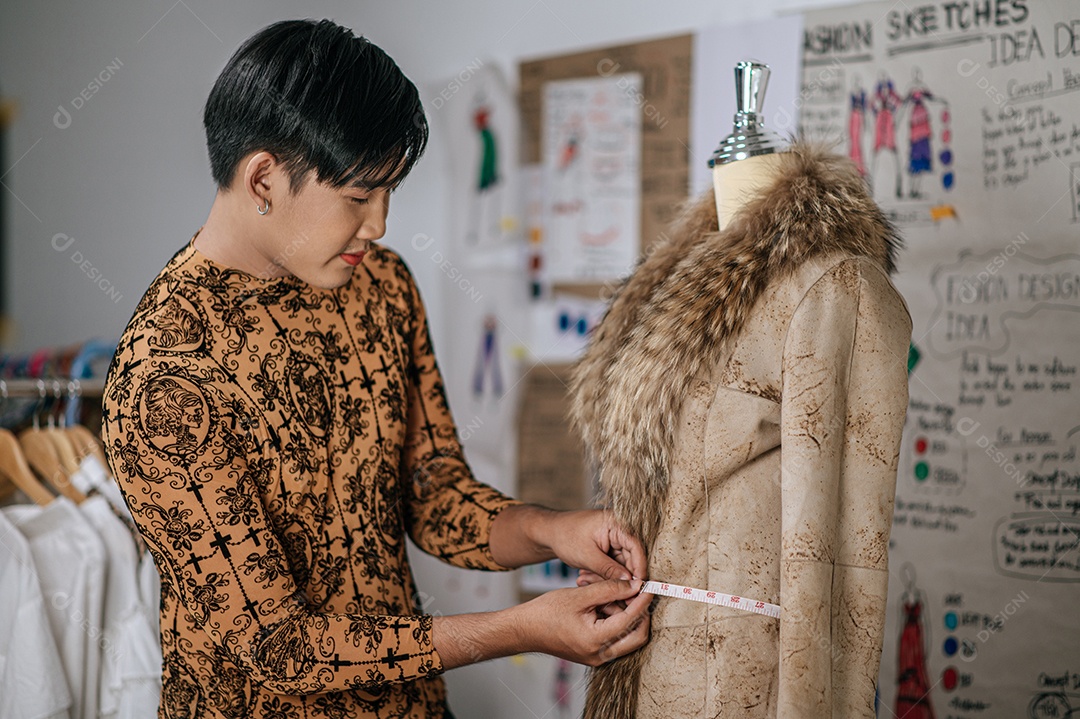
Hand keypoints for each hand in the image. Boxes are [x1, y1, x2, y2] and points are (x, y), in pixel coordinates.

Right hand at [513, 578, 651, 665]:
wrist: (524, 629)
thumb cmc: (546, 612)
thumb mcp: (580, 596)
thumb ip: (609, 589)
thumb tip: (634, 585)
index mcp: (596, 641)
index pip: (631, 620)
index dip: (643, 602)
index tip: (650, 587)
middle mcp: (600, 655)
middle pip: (637, 636)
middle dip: (640, 613)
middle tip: (639, 592)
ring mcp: (597, 657)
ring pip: (626, 636)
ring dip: (624, 614)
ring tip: (607, 593)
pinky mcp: (594, 654)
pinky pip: (614, 638)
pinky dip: (613, 620)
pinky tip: (600, 602)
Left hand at [543, 509, 646, 583]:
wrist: (549, 532)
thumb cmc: (565, 537)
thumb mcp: (587, 556)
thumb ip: (609, 569)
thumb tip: (629, 582)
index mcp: (615, 523)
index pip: (635, 545)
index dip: (639, 566)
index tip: (638, 585)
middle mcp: (618, 529)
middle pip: (632, 556)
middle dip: (625, 576)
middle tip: (622, 596)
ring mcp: (614, 538)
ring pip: (622, 563)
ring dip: (611, 577)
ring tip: (589, 581)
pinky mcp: (608, 547)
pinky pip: (613, 564)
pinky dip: (605, 574)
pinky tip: (587, 578)